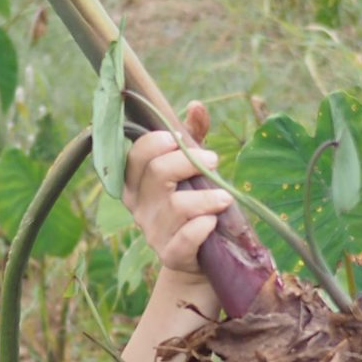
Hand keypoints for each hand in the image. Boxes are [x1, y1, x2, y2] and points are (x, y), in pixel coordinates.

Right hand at [123, 101, 232, 279]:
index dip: (156, 143)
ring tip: (225, 197)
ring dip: (206, 198)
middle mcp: (140, 207)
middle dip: (188, 162)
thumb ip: (192, 134)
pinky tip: (213, 223)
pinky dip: (200, 228)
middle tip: (214, 160)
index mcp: (136, 183)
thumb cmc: (192, 200)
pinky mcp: (171, 255)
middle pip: (157, 174)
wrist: (198, 254)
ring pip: (176, 207)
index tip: (179, 139)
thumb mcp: (191, 166)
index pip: (136, 156)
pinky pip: (184, 239)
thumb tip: (196, 106)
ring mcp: (154, 233)